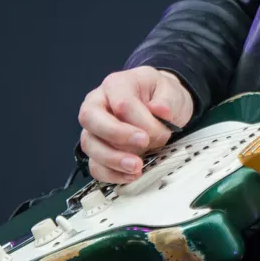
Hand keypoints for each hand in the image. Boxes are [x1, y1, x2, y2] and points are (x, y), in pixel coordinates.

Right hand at [78, 66, 194, 182]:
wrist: (161, 104)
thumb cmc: (160, 95)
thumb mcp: (170, 90)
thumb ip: (166, 100)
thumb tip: (160, 111)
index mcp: (117, 84)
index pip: (121, 103)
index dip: (137, 121)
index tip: (150, 134)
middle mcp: (98, 103)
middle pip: (91, 119)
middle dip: (116, 137)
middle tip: (142, 145)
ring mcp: (94, 127)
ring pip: (89, 144)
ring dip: (112, 160)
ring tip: (137, 167)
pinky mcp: (97, 147)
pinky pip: (94, 164)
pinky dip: (110, 174)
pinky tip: (129, 176)